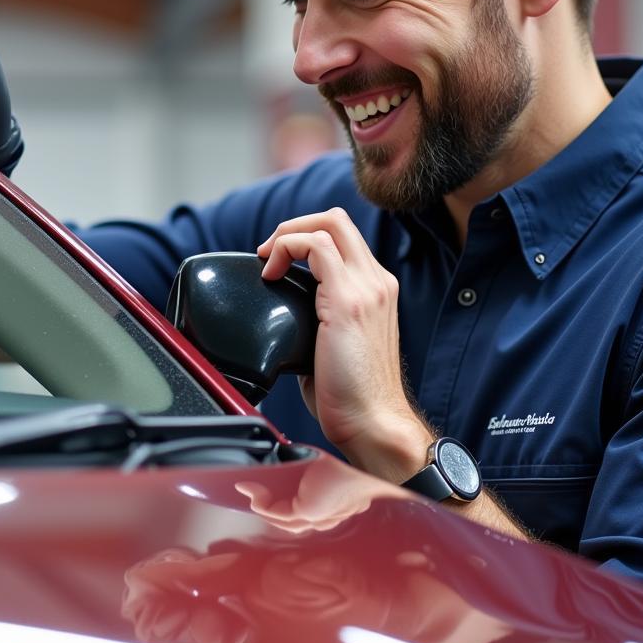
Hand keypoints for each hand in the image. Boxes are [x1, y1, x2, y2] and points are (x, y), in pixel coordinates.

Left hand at [257, 208, 428, 479]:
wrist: (374, 423)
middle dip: (293, 226)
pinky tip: (270, 274)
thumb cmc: (351, 397)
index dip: (304, 236)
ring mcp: (366, 288)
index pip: (342, 237)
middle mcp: (376, 281)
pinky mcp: (349, 300)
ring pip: (327, 224)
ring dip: (287, 234)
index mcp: (375, 290)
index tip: (276, 262)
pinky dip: (286, 248)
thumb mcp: (334, 346)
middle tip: (267, 253)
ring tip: (266, 261)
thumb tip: (281, 321)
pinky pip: (316, 247)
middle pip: (336, 219)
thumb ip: (317, 321)